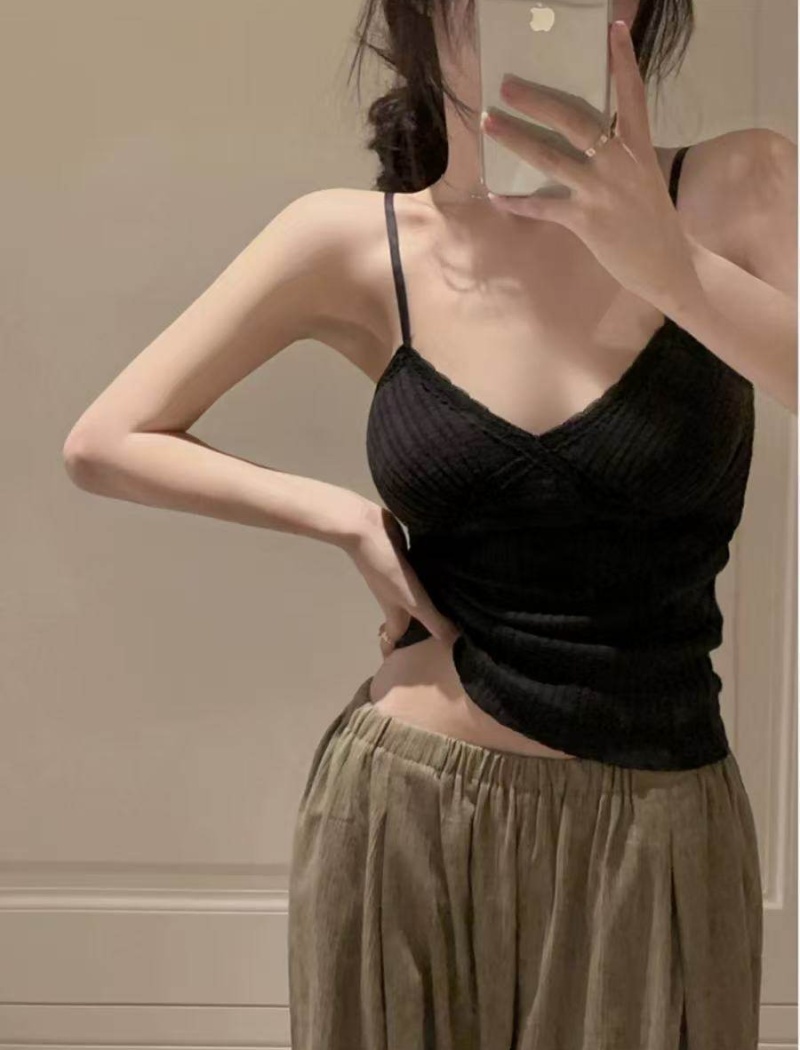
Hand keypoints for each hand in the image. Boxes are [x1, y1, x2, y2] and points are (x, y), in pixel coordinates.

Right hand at [346, 503, 460, 655]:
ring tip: (448, 607)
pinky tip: (443, 576)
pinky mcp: (404, 559)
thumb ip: (433, 620)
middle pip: (407, 618)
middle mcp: (396, 597)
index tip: (412, 662)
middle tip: (440, 634)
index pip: (396, 638)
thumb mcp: (412, 599)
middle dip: (417, 628)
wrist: (366, 530)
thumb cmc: (387, 569)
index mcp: (396, 611)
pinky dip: (428, 580)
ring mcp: (399, 577)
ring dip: (426, 602)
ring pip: (413, 596)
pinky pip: (418, 575)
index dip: (398, 651)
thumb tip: (455, 643)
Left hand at [481, 20, 704, 316]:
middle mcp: (619, 163)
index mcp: (638, 148)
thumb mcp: (644, 178)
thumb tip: (587, 142)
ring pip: (549, 157)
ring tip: (490, 123)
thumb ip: (620, 157)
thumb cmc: (653, 221)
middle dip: (537, 101)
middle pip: (574, 121)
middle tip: (508, 86)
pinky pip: (542, 207)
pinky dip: (517, 202)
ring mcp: (601, 191)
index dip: (623, 62)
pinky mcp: (585, 220)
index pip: (632, 96)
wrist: (667, 264)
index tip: (613, 30)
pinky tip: (496, 195)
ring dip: (515, 139)